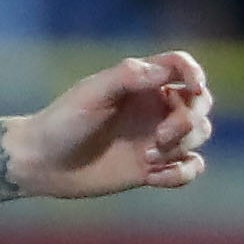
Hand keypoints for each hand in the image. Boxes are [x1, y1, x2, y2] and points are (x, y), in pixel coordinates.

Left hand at [10, 51, 212, 199]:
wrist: (43, 163)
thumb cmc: (62, 122)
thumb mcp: (91, 94)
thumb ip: (127, 77)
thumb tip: (165, 73)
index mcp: (140, 83)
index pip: (181, 66)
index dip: (195, 72)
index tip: (195, 87)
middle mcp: (154, 107)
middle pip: (200, 104)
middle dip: (189, 121)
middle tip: (160, 136)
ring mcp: (156, 138)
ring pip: (200, 135)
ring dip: (182, 147)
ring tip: (148, 158)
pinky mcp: (154, 168)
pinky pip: (191, 168)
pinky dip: (181, 174)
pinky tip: (153, 177)